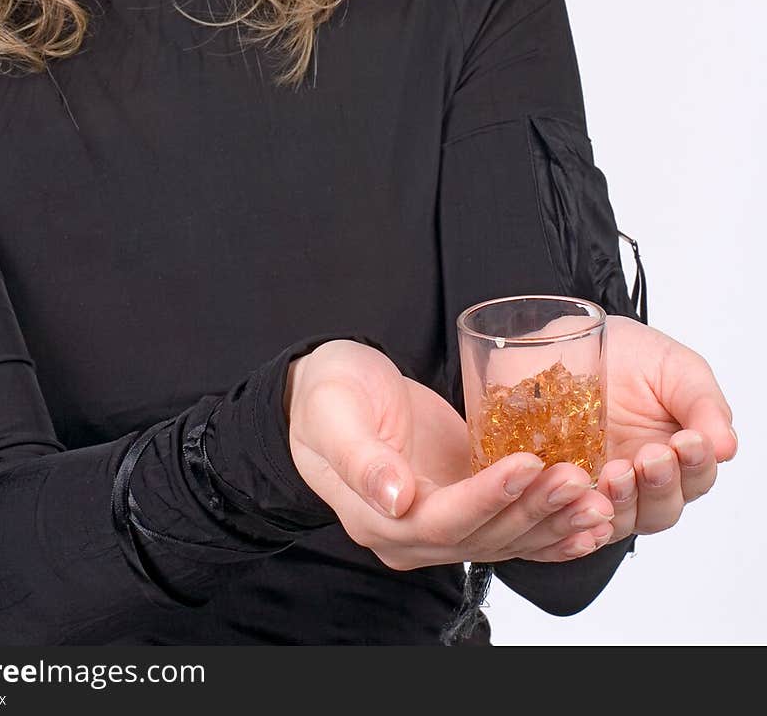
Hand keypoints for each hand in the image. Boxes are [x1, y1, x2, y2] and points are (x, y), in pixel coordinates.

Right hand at [284, 340, 619, 568]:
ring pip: (508, 535)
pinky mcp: (464, 500)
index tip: (528, 463)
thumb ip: (361, 458)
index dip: (489, 497)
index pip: (445, 520)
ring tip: (598, 495)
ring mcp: (442, 521)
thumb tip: (395, 498)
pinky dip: (554, 526)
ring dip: (554, 520)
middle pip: (486, 534)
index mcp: (379, 519)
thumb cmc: (327, 395)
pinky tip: (591, 518)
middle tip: (579, 478)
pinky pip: (514, 523)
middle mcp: (414, 534)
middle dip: (536, 508)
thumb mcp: (335, 414)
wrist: (328, 390)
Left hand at [586, 316, 737, 545]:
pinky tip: (585, 491)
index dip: (697, 464)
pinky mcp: (568, 486)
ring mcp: (604, 484)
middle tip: (652, 456)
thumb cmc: (629, 354)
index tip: (688, 441)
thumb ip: (703, 404)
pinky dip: (585, 511)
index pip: (698, 476)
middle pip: (664, 508)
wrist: (573, 339)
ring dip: (626, 500)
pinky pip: (577, 515)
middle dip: (661, 484)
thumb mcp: (674, 368)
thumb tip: (726, 447)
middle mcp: (644, 477)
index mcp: (679, 452)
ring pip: (625, 518)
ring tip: (619, 470)